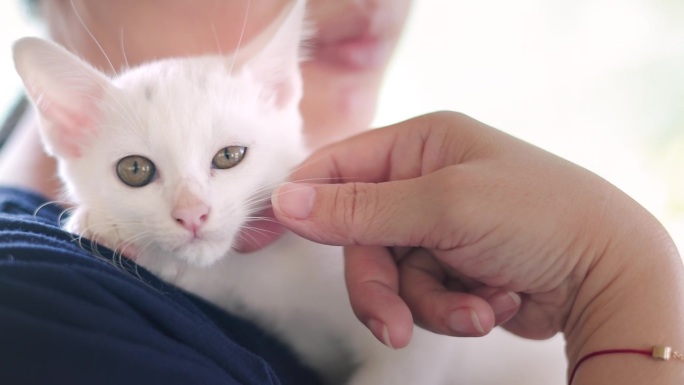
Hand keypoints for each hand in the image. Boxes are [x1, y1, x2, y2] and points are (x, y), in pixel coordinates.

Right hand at [271, 111, 676, 351]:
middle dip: (381, 286)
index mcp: (421, 145)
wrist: (609, 274)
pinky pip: (424, 297)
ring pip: (392, 277)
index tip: (271, 237)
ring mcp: (440, 228)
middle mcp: (426, 183)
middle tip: (394, 322)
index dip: (305, 203)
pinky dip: (454, 310)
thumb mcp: (444, 206)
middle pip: (361, 239)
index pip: (338, 169)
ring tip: (474, 309)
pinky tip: (493, 303)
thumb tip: (287, 200)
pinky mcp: (455, 267)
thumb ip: (362, 208)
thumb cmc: (538, 217)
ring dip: (429, 304)